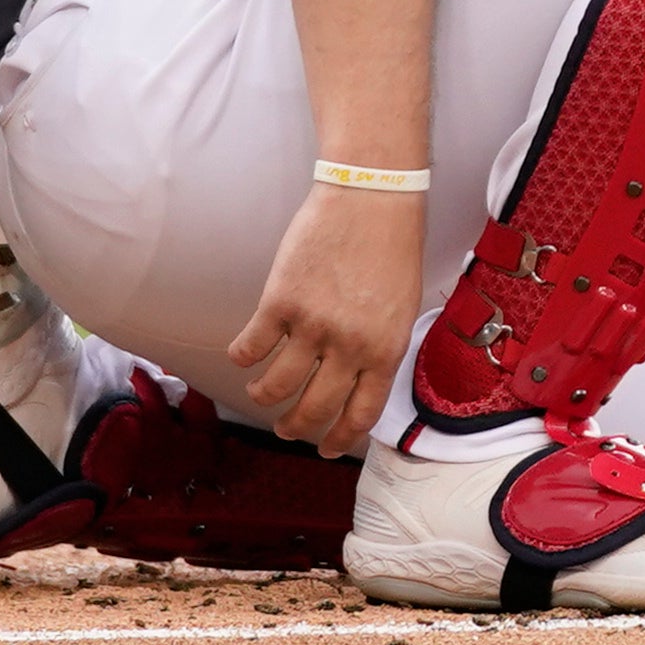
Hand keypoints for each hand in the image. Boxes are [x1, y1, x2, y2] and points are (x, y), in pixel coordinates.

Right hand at [234, 178, 433, 456]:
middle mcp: (349, 346)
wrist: (372, 196)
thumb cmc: (392, 247)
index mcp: (385, 350)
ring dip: (262, 397)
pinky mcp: (280, 302)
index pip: (359, 414)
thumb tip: (357, 382)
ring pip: (275, 387)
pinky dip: (241, 357)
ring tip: (260, 393)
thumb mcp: (403, 306)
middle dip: (295, 428)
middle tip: (286, 428)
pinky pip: (251, 347)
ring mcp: (312, 326)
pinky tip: (242, 355)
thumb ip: (380, 347)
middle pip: (312, 409)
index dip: (337, 438)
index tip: (323, 448)